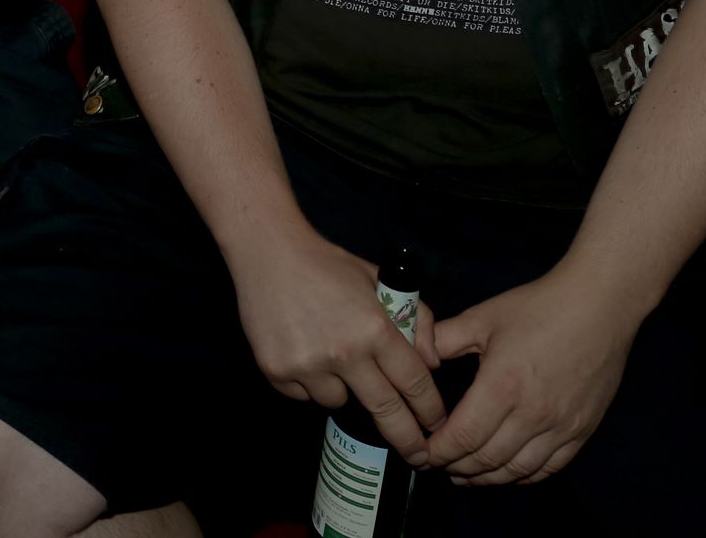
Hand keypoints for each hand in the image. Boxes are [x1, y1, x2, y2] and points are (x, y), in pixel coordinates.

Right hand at [233, 233, 446, 463]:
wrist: (267, 251)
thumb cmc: (328, 265)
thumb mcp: (380, 281)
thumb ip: (416, 318)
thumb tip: (432, 363)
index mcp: (374, 328)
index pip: (414, 382)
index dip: (431, 409)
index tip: (438, 426)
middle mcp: (344, 352)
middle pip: (386, 410)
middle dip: (408, 438)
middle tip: (419, 455)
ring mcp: (308, 365)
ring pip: (338, 402)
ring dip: (343, 389)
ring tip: (329, 353)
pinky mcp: (277, 371)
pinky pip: (304, 395)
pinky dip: (308, 382)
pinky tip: (302, 349)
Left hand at [426, 268, 641, 484]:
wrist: (599, 307)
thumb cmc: (538, 308)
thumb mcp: (481, 318)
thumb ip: (442, 339)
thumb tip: (415, 357)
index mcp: (502, 386)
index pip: (462, 436)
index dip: (438, 451)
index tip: (422, 452)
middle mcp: (532, 414)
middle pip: (486, 459)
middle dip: (456, 467)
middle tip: (436, 465)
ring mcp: (560, 427)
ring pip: (516, 470)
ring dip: (486, 478)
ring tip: (465, 475)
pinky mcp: (581, 431)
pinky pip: (549, 468)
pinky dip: (523, 477)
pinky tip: (506, 473)